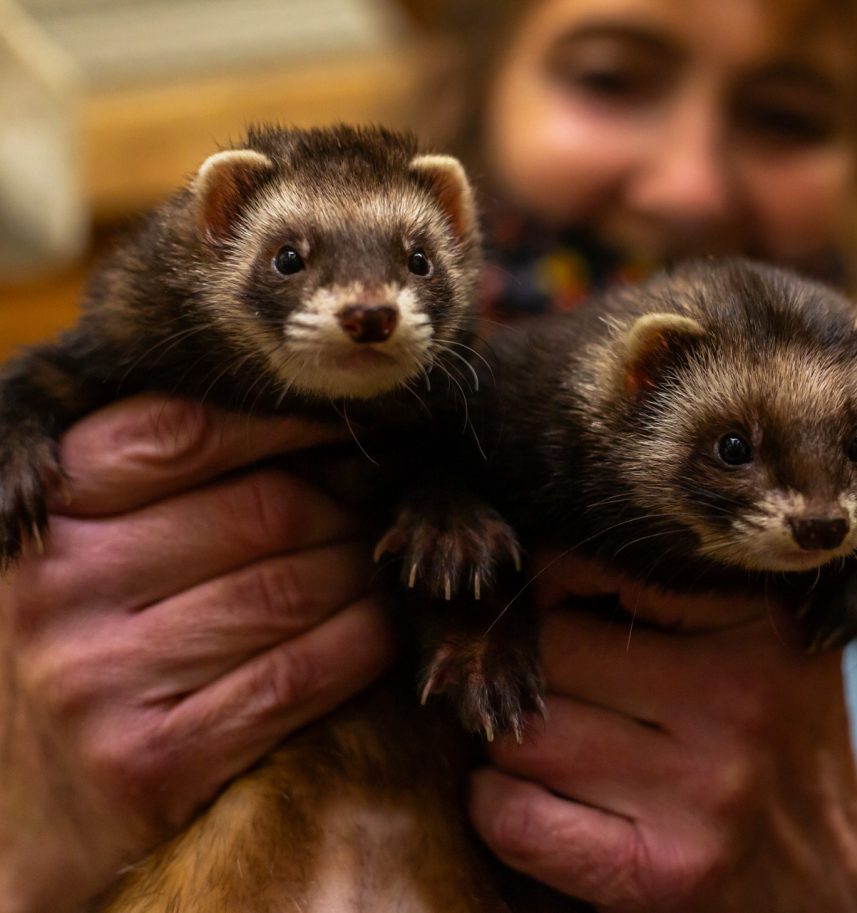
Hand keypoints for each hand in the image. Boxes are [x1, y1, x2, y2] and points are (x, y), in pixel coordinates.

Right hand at [0, 396, 394, 912]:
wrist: (24, 811)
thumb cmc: (83, 648)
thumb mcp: (89, 550)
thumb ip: (174, 485)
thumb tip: (324, 429)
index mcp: (45, 514)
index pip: (183, 432)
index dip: (284, 423)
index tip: (340, 433)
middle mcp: (60, 586)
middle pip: (265, 510)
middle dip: (344, 507)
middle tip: (372, 513)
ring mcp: (100, 678)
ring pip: (292, 590)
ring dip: (361, 575)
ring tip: (373, 569)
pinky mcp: (152, 759)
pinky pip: (298, 675)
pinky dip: (360, 643)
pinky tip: (376, 630)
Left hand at [469, 553, 856, 911]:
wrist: (828, 885)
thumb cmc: (772, 744)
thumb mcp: (760, 645)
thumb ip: (672, 589)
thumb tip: (524, 548)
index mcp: (758, 623)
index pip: (595, 566)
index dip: (552, 587)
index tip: (555, 611)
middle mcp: (739, 700)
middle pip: (549, 650)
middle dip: (531, 668)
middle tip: (554, 687)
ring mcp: (703, 792)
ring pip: (525, 733)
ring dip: (513, 741)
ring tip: (556, 745)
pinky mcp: (661, 874)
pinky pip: (515, 818)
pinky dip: (497, 807)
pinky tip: (532, 801)